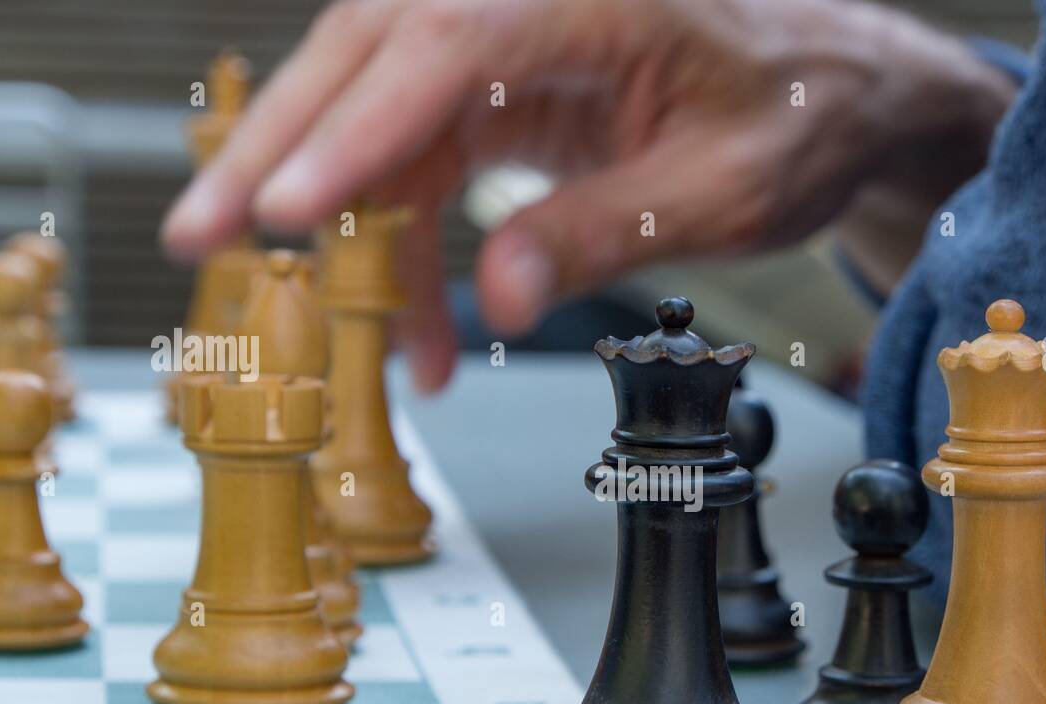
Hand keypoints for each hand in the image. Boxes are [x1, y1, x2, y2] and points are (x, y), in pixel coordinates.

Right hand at [162, 0, 1013, 388]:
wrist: (841, 92)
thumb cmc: (802, 117)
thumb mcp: (721, 191)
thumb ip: (604, 231)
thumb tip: (498, 297)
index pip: (441, 49)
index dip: (356, 133)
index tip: (291, 211)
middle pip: (369, 58)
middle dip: (282, 153)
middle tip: (204, 235)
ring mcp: (509, 39)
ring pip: (377, 109)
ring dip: (340, 218)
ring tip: (324, 317)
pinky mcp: (506, 86)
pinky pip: (423, 155)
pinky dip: (408, 242)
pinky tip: (418, 323)